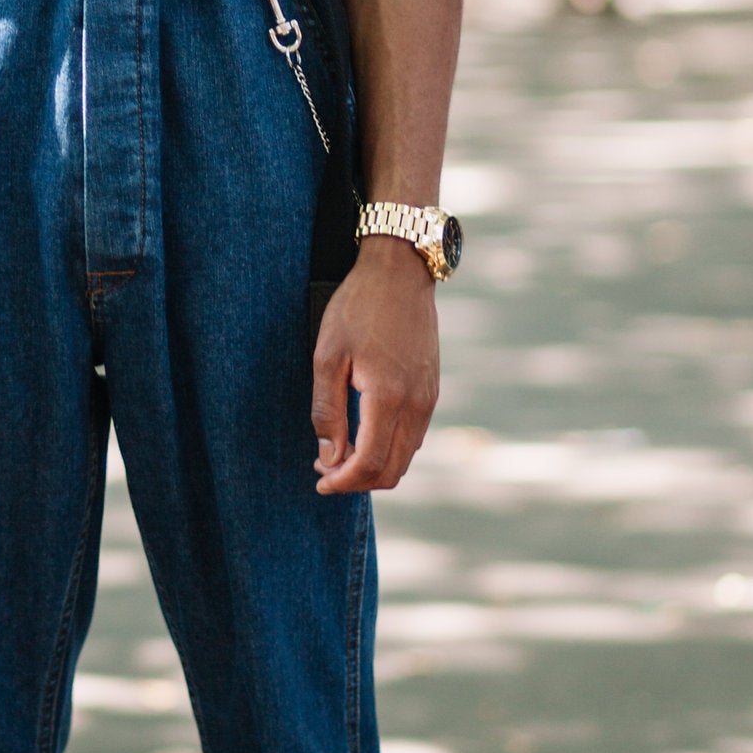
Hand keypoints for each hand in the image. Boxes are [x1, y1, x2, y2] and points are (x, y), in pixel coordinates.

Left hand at [310, 238, 439, 494]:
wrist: (400, 271)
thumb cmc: (358, 308)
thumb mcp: (328, 356)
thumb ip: (327, 411)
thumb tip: (329, 456)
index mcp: (389, 398)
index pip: (370, 463)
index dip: (343, 481)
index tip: (320, 480)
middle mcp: (417, 404)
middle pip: (393, 470)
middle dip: (358, 480)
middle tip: (326, 469)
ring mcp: (429, 397)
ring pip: (406, 456)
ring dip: (374, 465)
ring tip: (340, 452)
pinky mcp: (432, 389)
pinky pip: (414, 435)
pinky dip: (390, 448)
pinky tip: (364, 433)